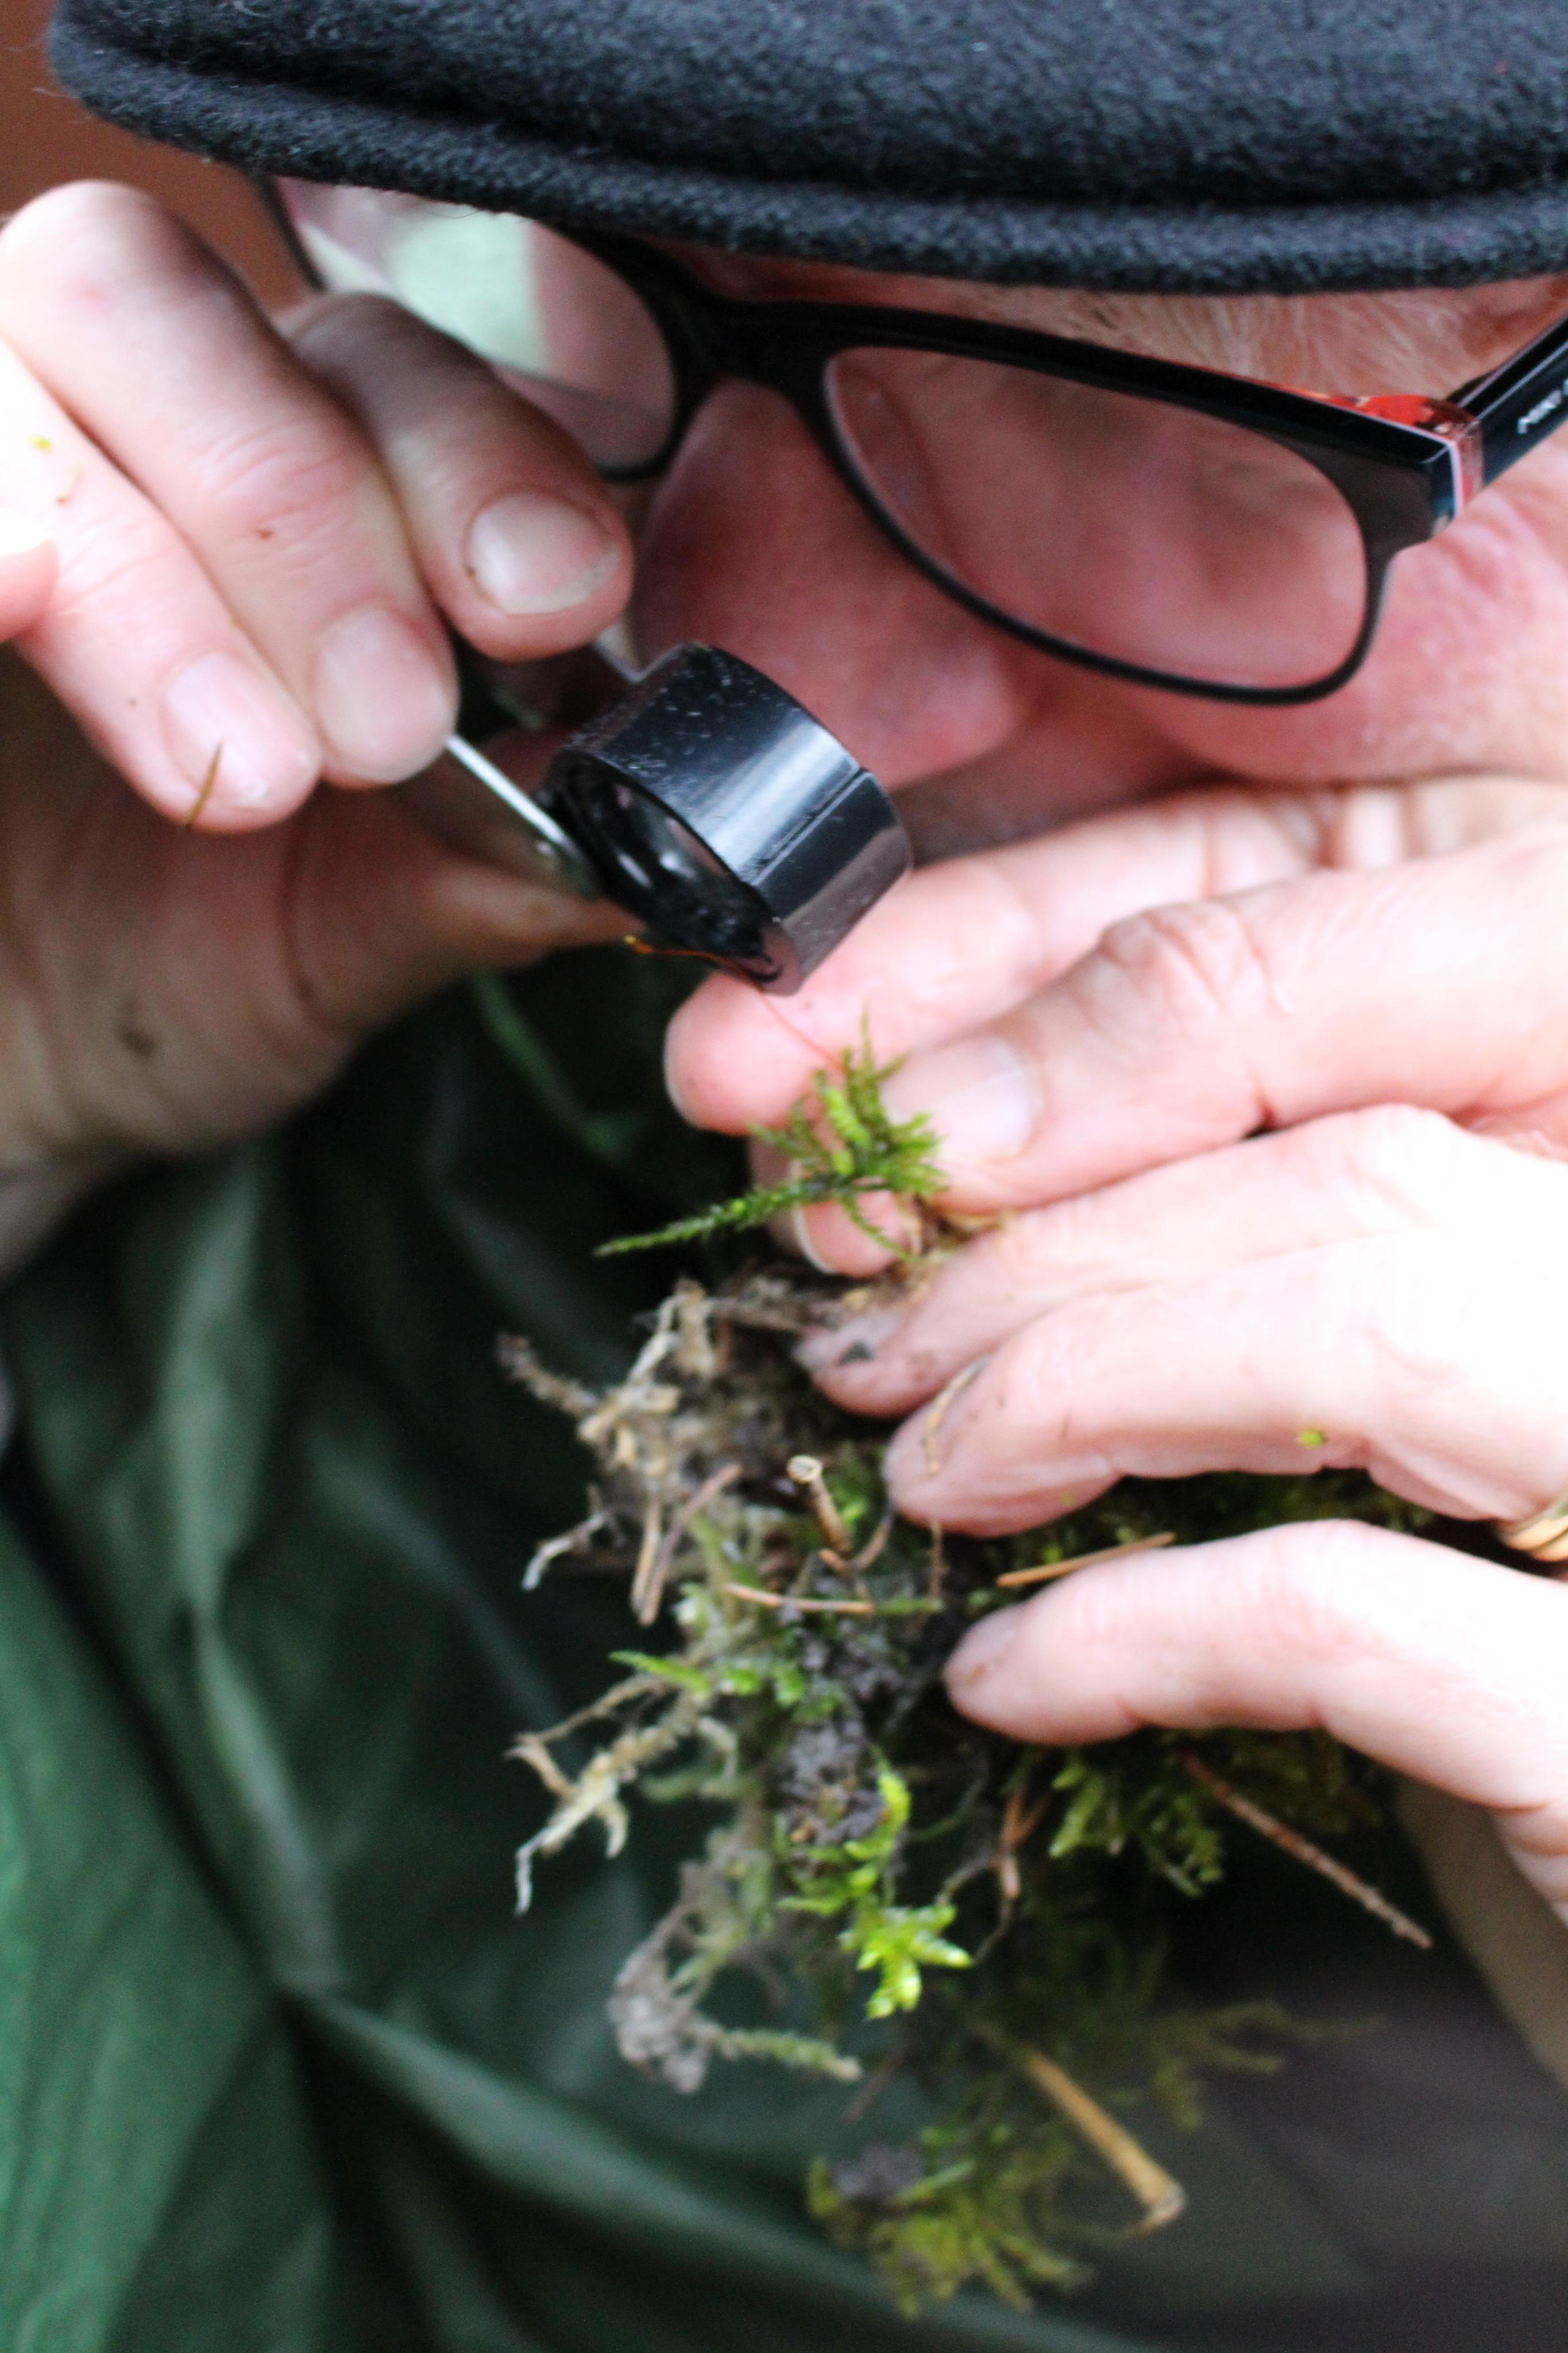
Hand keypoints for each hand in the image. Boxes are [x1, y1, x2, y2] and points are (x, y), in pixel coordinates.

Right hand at [0, 182, 630, 1187]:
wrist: (11, 1032)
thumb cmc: (200, 945)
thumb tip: (686, 838)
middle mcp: (127, 398)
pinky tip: (8, 599)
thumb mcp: (368, 926)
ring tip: (240, 771)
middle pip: (182, 293)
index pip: (390, 366)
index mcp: (300, 457)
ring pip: (42, 321)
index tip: (549, 602)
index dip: (478, 458)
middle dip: (300, 503)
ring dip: (137, 550)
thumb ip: (501, 863)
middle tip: (385, 725)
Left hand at [669, 772, 1567, 1917]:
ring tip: (915, 1473)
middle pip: (1350, 1175)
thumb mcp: (1445, 1483)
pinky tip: (1009, 1678)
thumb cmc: (1537, 1697)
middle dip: (1050, 1242)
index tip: (898, 1166)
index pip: (1369, 1075)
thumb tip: (1009, 1287)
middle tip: (866, 1337)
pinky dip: (1133, 1627)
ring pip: (1364, 1318)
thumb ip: (1302, 1342)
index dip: (1101, 1087)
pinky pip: (1343, 1610)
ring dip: (1074, 1378)